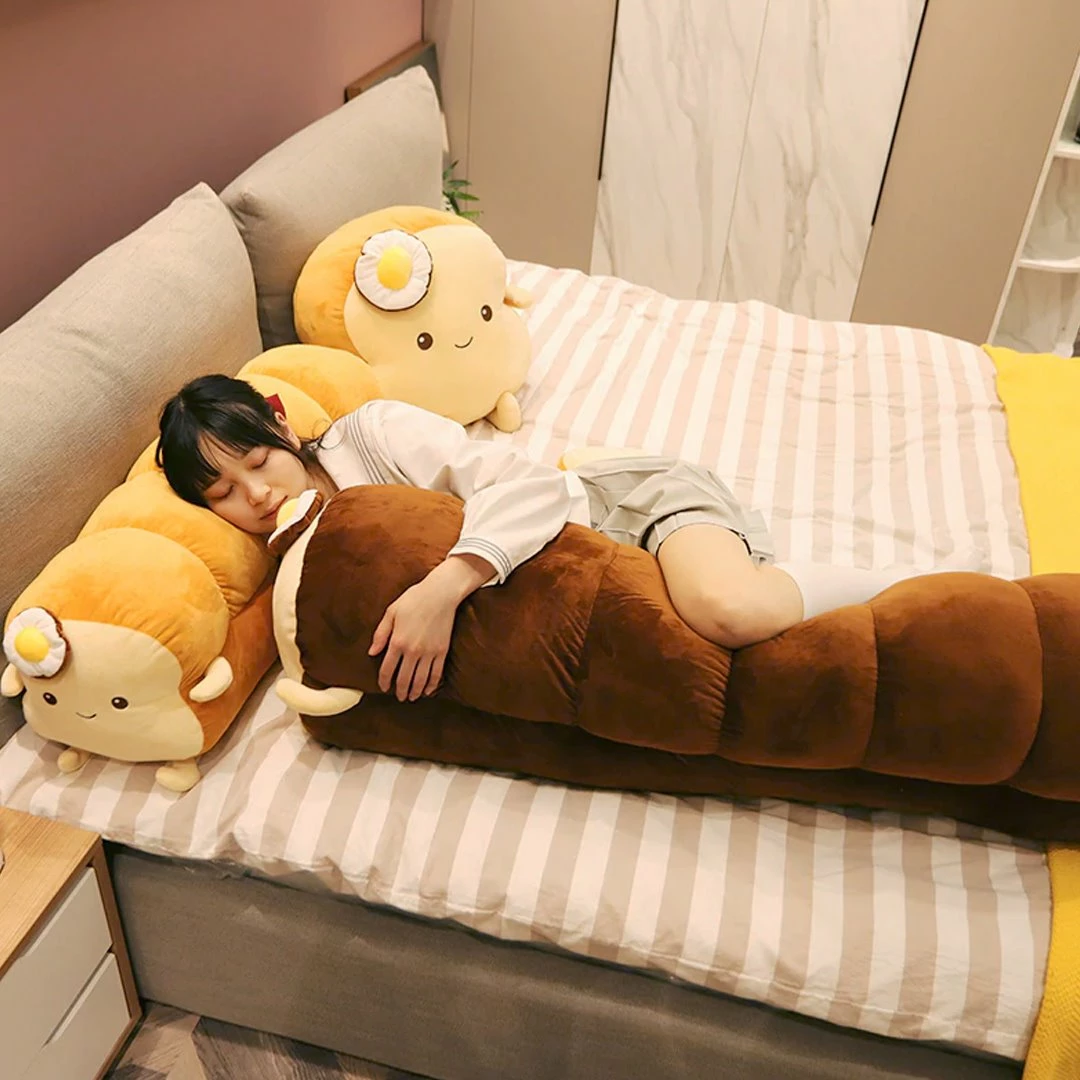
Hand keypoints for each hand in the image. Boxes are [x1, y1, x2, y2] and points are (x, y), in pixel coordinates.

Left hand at [368, 554, 493, 701]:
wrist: (440, 593)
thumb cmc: (413, 599)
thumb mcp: (391, 612)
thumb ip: (380, 634)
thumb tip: (372, 653)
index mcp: (397, 641)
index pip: (387, 669)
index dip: (384, 681)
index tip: (383, 687)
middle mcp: (412, 651)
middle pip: (404, 679)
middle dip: (400, 691)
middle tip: (398, 697)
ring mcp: (429, 652)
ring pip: (420, 680)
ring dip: (414, 691)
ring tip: (411, 697)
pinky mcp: (442, 651)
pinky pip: (436, 674)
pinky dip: (432, 685)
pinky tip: (428, 690)